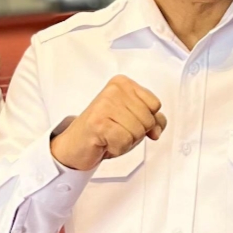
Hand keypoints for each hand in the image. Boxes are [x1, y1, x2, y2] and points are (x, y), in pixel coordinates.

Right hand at [49, 75, 166, 170]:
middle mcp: (114, 90)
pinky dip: (117, 148)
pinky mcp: (98, 122)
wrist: (75, 144)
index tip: (128, 121)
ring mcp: (105, 105)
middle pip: (148, 120)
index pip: (155, 105)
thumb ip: (152, 119)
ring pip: (138, 132)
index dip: (147, 120)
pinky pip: (125, 142)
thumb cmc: (104, 130)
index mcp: (123, 83)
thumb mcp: (133, 119)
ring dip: (126, 142)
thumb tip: (157, 129)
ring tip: (110, 136)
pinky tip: (105, 142)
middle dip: (136, 133)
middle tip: (116, 131)